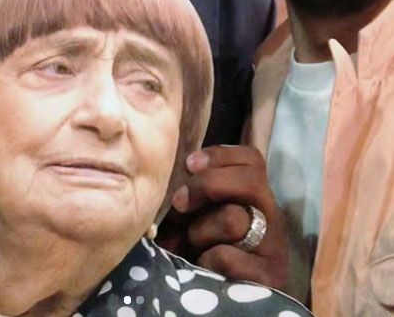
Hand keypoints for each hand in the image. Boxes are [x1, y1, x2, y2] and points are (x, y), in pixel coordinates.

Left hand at [169, 145, 286, 288]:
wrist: (219, 300)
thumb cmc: (201, 247)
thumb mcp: (196, 213)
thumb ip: (195, 191)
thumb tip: (186, 167)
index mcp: (256, 195)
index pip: (252, 160)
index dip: (221, 155)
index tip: (190, 163)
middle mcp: (272, 216)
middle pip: (250, 181)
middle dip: (208, 185)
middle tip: (180, 202)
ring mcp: (274, 247)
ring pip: (232, 219)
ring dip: (200, 231)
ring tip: (192, 245)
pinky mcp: (269, 277)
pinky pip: (226, 256)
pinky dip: (206, 260)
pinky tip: (204, 267)